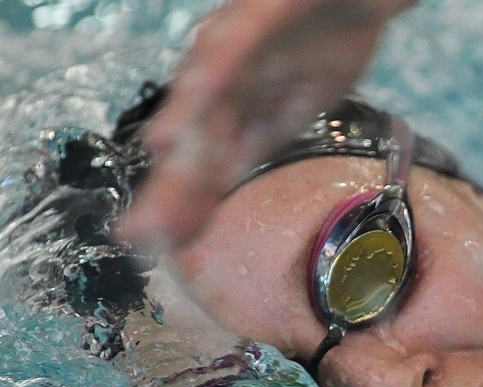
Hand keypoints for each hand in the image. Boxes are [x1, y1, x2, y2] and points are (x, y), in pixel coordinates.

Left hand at [119, 0, 416, 250]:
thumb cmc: (326, 40)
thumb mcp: (296, 107)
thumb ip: (257, 141)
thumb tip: (222, 187)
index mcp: (234, 106)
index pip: (206, 168)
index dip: (184, 207)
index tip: (160, 248)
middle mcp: (223, 80)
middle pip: (195, 142)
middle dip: (169, 188)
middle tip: (138, 234)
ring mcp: (236, 49)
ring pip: (204, 96)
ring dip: (181, 127)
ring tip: (160, 161)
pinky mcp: (255, 17)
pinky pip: (236, 44)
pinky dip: (217, 68)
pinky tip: (199, 93)